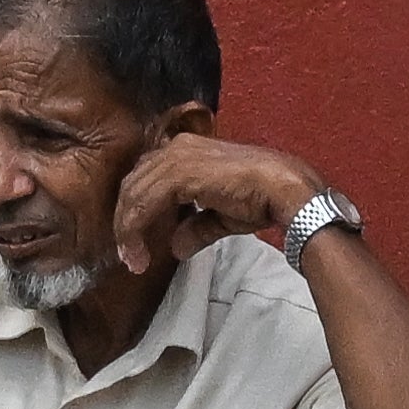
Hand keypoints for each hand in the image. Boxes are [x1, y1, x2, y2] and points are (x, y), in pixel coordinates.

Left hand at [112, 134, 326, 272]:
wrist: (282, 191)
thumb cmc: (260, 199)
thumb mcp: (220, 217)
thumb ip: (195, 228)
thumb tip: (176, 247)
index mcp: (186, 151)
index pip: (146, 178)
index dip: (136, 211)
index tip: (136, 244)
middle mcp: (176, 148)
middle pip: (133, 184)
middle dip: (126, 222)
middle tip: (129, 256)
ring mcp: (176, 157)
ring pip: (133, 194)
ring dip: (127, 230)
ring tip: (133, 260)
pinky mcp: (178, 173)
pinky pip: (142, 203)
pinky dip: (134, 230)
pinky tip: (138, 253)